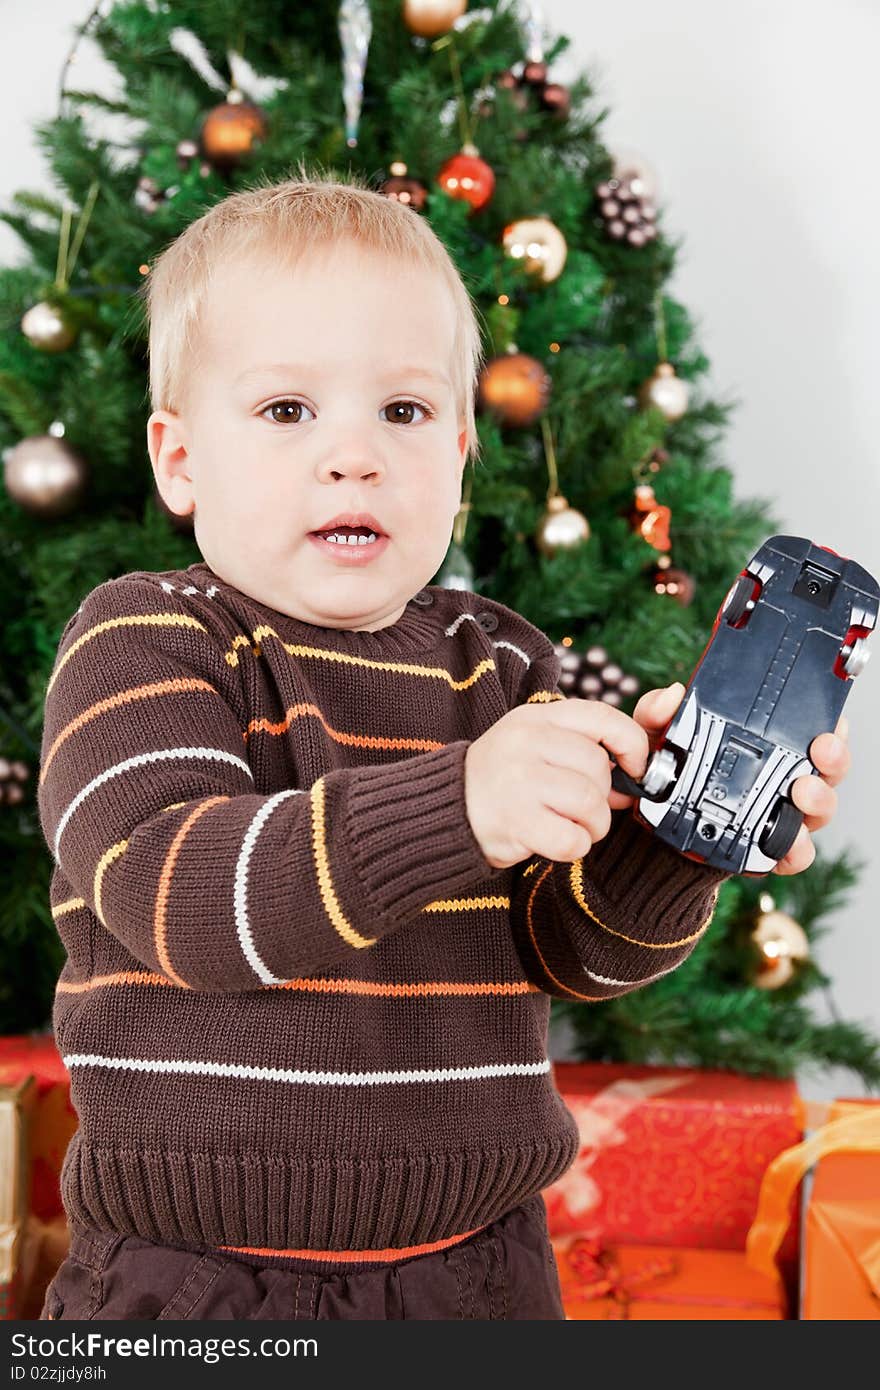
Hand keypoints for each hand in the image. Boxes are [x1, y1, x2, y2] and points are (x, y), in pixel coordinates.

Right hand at [465, 699, 650, 869]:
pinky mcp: (515, 821)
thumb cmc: (503, 776)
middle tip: (584, 808)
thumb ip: (583, 748)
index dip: (632, 744)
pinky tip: (556, 840)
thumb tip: (638, 775)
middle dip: (604, 796)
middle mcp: (526, 742)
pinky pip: (571, 839)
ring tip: (573, 826)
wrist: (447, 807)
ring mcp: (519, 780)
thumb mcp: (535, 742)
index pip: (602, 717)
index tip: (636, 767)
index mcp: (536, 717)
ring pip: (590, 803)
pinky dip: (574, 846)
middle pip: (599, 767)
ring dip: (593, 824)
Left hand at [610, 682, 851, 874]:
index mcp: (763, 747)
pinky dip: (797, 849)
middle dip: (834, 758)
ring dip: (820, 798)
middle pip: (826, 768)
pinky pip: (794, 854)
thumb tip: (673, 696)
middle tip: (821, 749)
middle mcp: (779, 780)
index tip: (833, 719)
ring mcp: (777, 817)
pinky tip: (790, 842)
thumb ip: (657, 713)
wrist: (649, 832)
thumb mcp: (656, 739)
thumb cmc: (664, 777)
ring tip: (803, 790)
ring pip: (818, 808)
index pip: (807, 732)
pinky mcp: (765, 851)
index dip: (830, 725)